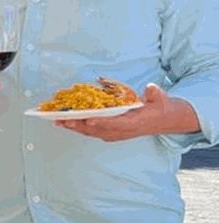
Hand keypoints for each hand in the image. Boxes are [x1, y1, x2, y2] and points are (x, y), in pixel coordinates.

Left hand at [55, 84, 200, 141]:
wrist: (164, 120)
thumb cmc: (161, 107)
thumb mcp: (161, 99)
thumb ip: (155, 94)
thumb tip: (151, 88)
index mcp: (134, 124)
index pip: (116, 124)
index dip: (103, 123)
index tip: (90, 120)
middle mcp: (122, 132)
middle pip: (97, 130)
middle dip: (79, 125)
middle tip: (62, 119)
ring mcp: (115, 134)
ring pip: (91, 132)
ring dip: (74, 127)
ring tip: (57, 120)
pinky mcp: (110, 132)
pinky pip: (91, 131)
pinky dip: (78, 126)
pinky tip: (66, 122)